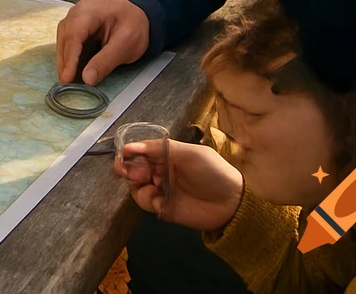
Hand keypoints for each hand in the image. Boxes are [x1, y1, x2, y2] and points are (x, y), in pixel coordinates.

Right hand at [56, 0, 150, 83]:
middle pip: (65, 37)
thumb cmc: (132, 25)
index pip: (75, 34)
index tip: (67, 77)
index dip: (70, 58)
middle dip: (65, 61)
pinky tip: (71, 69)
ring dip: (64, 60)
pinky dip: (69, 56)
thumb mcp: (126, 45)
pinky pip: (68, 41)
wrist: (135, 13)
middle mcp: (78, 11)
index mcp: (91, 11)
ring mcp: (74, 17)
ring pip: (63, 40)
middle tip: (66, 83)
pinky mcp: (74, 26)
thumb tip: (87, 79)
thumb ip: (106, 62)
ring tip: (68, 79)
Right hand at [114, 138, 243, 230]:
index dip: (129, 152)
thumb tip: (129, 146)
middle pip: (133, 168)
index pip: (140, 150)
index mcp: (166, 154)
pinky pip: (146, 203)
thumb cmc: (212, 171)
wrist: (232, 203)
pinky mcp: (164, 208)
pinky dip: (147, 200)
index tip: (124, 155)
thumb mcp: (189, 153)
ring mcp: (161, 190)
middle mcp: (160, 170)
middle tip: (136, 174)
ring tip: (151, 187)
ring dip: (137, 186)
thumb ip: (159, 149)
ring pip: (136, 186)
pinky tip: (157, 200)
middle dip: (129, 169)